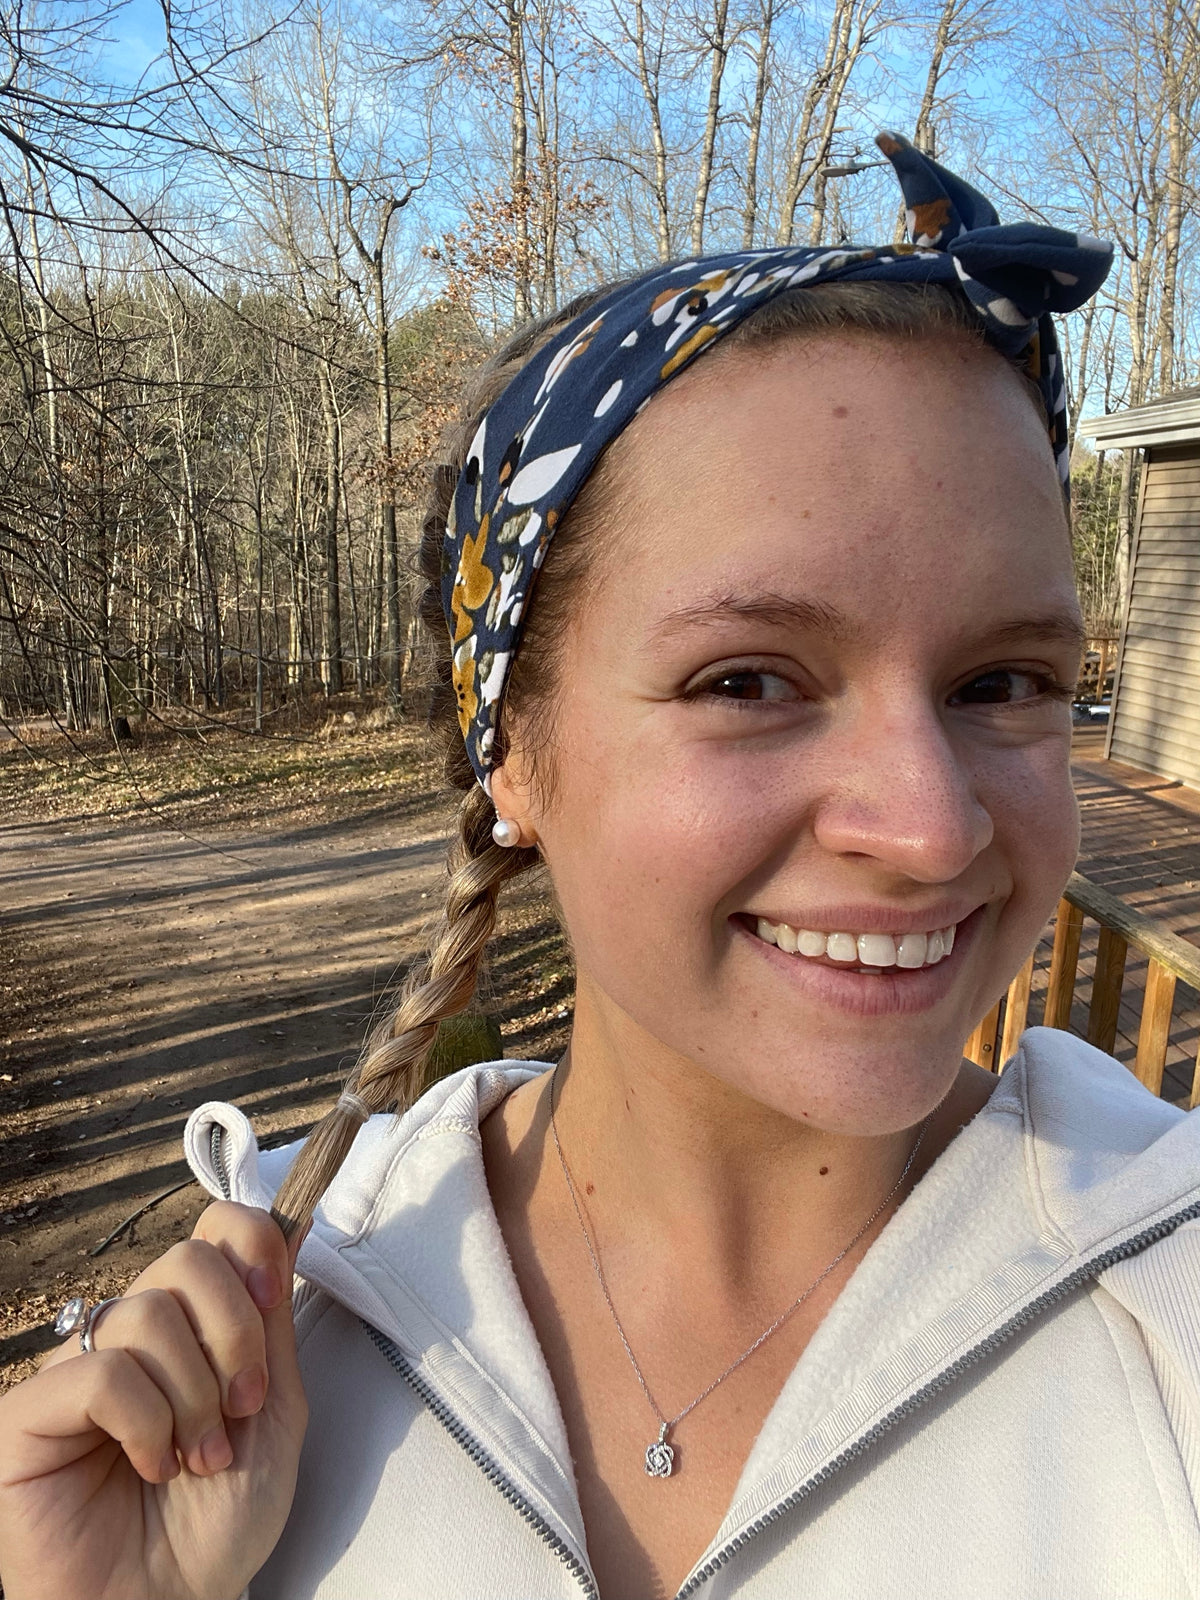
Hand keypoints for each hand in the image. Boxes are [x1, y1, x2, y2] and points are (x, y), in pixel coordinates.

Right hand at [0, 1202, 307, 1599]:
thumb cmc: (220, 1522)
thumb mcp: (275, 1412)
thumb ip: (274, 1322)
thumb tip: (295, 1222)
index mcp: (192, 1324)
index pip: (215, 1228)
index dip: (251, 1245)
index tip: (274, 1297)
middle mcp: (131, 1333)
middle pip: (189, 1260)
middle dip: (235, 1336)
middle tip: (239, 1410)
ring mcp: (78, 1366)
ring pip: (148, 1313)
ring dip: (194, 1395)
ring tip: (196, 1457)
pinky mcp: (31, 1411)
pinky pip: (102, 1371)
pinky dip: (146, 1422)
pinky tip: (150, 1465)